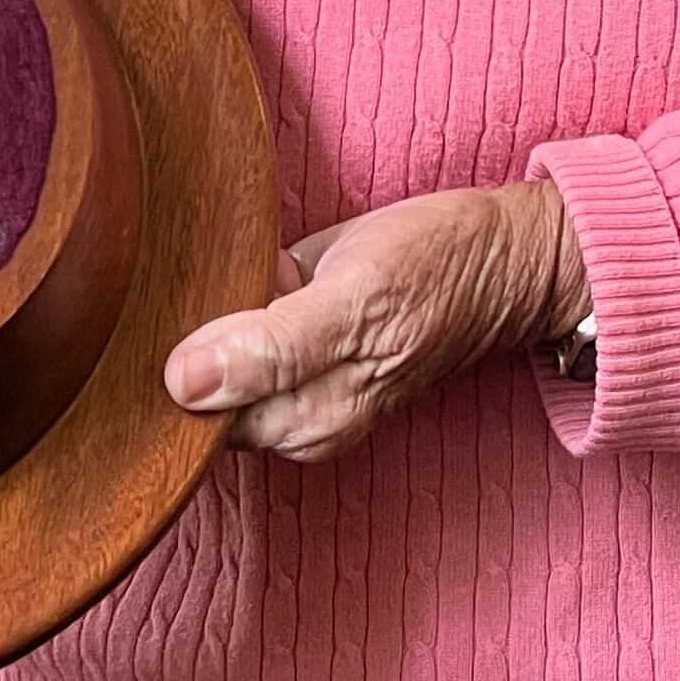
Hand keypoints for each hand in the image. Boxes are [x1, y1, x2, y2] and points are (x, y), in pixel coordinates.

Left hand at [163, 181, 587, 463]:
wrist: (501, 255)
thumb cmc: (436, 269)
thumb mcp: (354, 299)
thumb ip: (271, 348)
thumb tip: (183, 384)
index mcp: (301, 425)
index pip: (190, 416)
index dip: (179, 357)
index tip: (199, 307)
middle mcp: (294, 417)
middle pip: (198, 385)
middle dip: (202, 327)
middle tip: (253, 278)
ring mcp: (299, 382)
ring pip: (219, 352)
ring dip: (226, 303)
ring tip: (276, 270)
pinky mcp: (307, 346)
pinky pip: (246, 324)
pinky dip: (246, 288)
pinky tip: (281, 266)